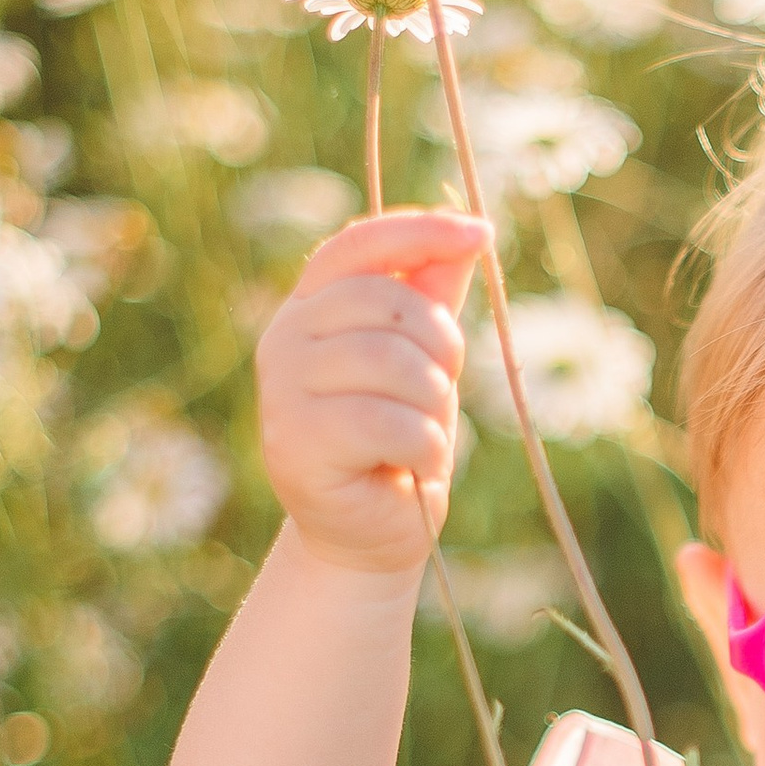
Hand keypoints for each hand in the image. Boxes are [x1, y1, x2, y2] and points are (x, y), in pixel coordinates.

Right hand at [255, 206, 490, 577]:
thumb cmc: (396, 443)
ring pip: (395, 364)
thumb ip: (433, 299)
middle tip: (439, 398)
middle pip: (390, 304)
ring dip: (436, 408)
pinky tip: (414, 470)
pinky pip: (390, 423)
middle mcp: (285, 338)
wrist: (365, 535)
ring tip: (424, 439)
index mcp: (310, 307)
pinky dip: (424, 448)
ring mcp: (282, 389)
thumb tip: (468, 232)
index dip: (420, 231)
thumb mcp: (423, 362)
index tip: (482, 233)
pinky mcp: (295, 441)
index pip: (359, 246)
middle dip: (442, 350)